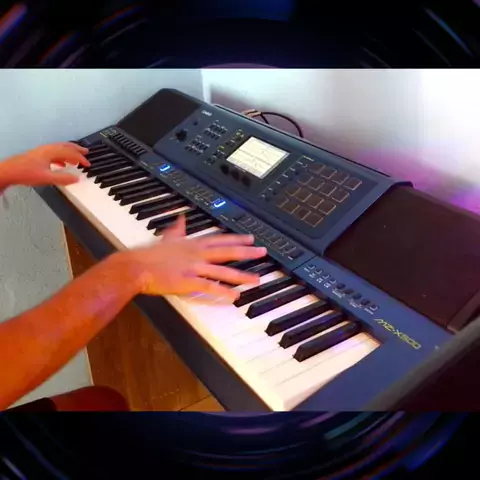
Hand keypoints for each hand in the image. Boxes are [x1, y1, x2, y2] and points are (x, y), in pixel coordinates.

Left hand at [0, 142, 90, 187]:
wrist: (8, 171)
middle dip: (76, 149)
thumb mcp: (47, 178)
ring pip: (59, 149)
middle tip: (86, 152)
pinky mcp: (37, 156)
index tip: (88, 164)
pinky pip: (53, 153)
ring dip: (69, 153)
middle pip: (65, 146)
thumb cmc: (25, 173)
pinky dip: (60, 157)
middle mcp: (47, 149)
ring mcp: (41, 151)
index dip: (80, 158)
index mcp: (50, 152)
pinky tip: (61, 164)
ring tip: (76, 158)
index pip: (70, 153)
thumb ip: (63, 179)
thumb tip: (77, 179)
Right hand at [123, 215, 267, 299]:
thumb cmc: (150, 254)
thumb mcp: (167, 237)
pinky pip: (210, 286)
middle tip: (263, 253)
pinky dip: (224, 291)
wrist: (137, 266)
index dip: (237, 239)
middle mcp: (198, 253)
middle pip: (228, 252)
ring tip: (257, 279)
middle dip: (247, 253)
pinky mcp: (189, 281)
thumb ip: (177, 229)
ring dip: (242, 275)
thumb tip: (181, 219)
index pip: (220, 239)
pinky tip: (235, 296)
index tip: (251, 238)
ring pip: (223, 271)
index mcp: (193, 243)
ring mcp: (194, 267)